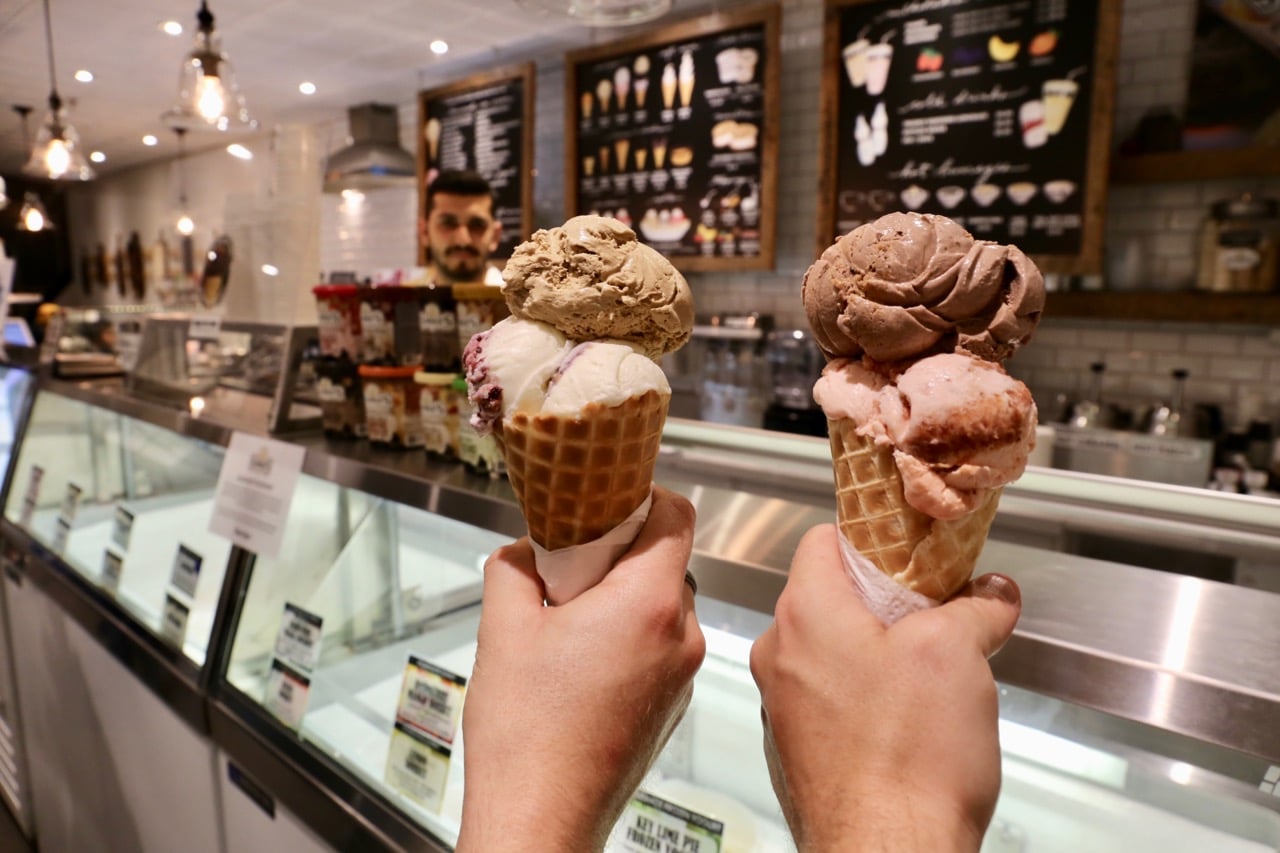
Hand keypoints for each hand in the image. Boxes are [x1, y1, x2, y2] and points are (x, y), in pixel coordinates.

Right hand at [457, 486, 705, 851]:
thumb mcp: (503, 630)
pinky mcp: (673, 706)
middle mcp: (680, 636)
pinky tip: (580, 663)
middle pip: (668, 562)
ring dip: (623, 600)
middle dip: (621, 555)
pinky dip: (629, 639)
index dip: (646, 497)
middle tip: (570, 566)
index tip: (612, 501)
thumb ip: (513, 570)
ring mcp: (683, 675)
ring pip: (663, 607)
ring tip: (568, 622)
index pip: (677, 516)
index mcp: (647, 604)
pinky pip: (660, 648)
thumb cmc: (528, 735)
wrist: (542, 818)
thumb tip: (521, 553)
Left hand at [749, 524, 1019, 852]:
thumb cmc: (906, 759)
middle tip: (940, 611)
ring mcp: (784, 705)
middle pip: (832, 597)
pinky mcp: (798, 749)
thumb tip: (991, 595)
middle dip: (889, 600)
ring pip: (833, 651)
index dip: (874, 537)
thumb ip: (975, 608)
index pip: (824, 540)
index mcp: (805, 614)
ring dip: (881, 651)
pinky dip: (867, 696)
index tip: (913, 546)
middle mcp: (781, 655)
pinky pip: (831, 699)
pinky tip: (910, 719)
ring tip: (934, 671)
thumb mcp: (958, 656)